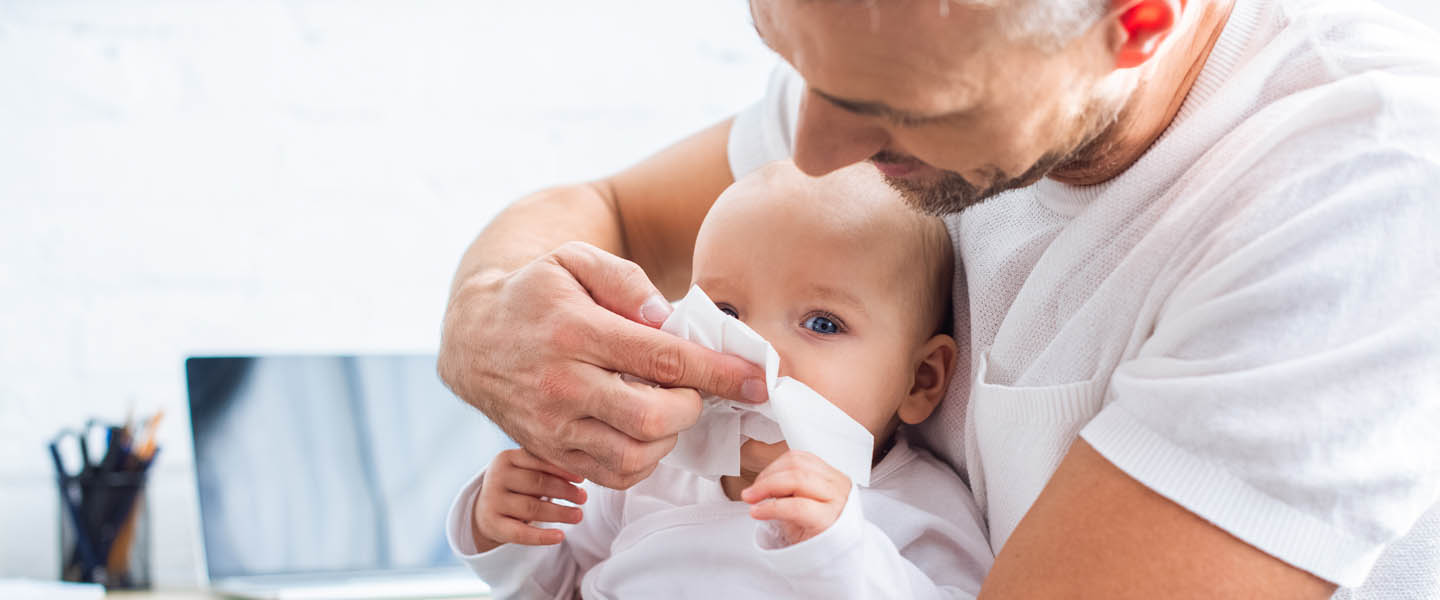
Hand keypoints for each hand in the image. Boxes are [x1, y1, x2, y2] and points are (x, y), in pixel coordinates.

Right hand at [438, 241, 767, 488]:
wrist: (473, 338)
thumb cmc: (537, 294)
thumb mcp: (574, 261)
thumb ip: (626, 282)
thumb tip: (669, 319)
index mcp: (575, 332)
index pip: (661, 359)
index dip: (717, 372)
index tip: (756, 379)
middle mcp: (562, 385)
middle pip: (652, 417)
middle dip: (692, 406)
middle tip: (694, 388)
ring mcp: (553, 426)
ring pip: (635, 456)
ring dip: (669, 436)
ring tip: (667, 406)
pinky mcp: (550, 452)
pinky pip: (613, 476)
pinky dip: (644, 459)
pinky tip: (645, 429)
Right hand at [472, 449, 587, 553]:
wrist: (486, 509)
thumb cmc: (517, 486)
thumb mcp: (525, 471)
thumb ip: (547, 467)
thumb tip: (582, 472)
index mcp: (506, 458)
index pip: (538, 460)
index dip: (562, 469)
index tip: (582, 478)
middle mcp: (496, 477)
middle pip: (537, 483)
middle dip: (564, 490)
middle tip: (583, 497)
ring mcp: (492, 501)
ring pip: (532, 508)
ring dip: (559, 512)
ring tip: (578, 515)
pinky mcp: (492, 524)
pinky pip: (520, 533)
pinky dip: (542, 536)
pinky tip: (560, 536)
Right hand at [741, 451, 851, 545]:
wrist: (846, 531)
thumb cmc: (824, 538)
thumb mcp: (801, 538)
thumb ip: (783, 519)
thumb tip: (763, 504)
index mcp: (831, 516)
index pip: (798, 506)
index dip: (771, 507)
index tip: (754, 511)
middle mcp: (837, 492)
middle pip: (797, 477)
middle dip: (766, 484)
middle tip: (749, 496)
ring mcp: (834, 476)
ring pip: (797, 461)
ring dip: (771, 471)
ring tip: (758, 486)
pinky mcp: (829, 467)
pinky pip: (802, 456)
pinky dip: (781, 463)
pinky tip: (771, 475)